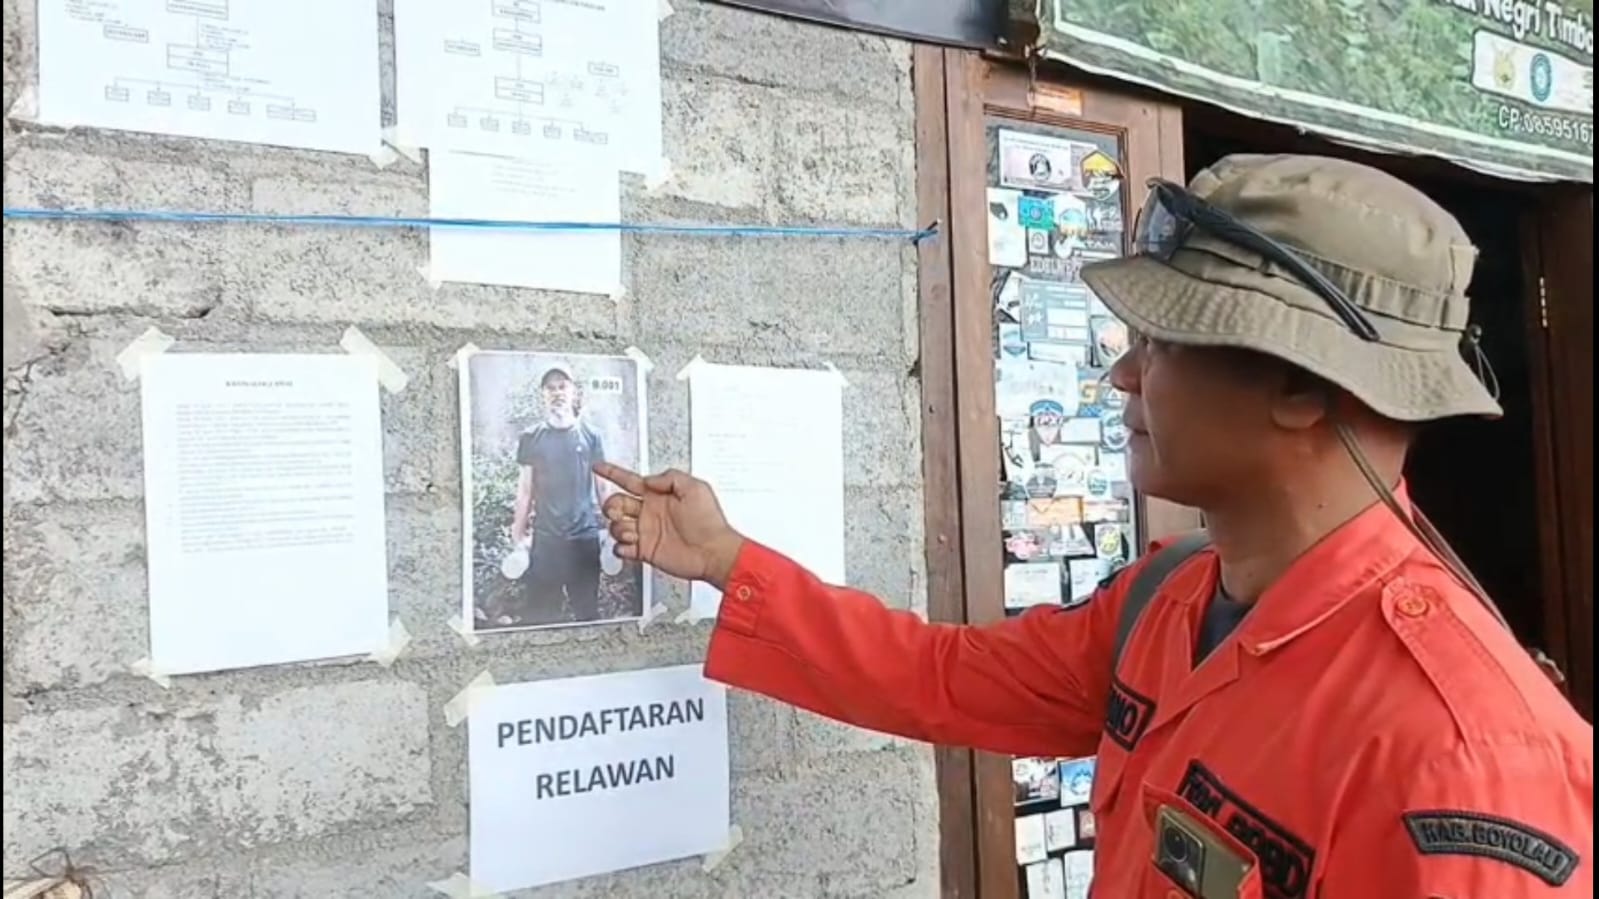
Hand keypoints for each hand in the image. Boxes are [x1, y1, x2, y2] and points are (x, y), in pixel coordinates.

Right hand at [593, 463, 743, 587]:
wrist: (713, 552)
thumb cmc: (710, 522)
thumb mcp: (696, 488)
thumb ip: (670, 478)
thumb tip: (649, 480)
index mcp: (658, 495)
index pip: (630, 481)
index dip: (612, 473)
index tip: (599, 468)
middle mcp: (650, 512)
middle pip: (617, 504)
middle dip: (611, 505)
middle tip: (617, 511)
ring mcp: (646, 532)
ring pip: (616, 526)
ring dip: (619, 528)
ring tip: (633, 532)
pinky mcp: (646, 551)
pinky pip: (622, 548)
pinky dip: (621, 547)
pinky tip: (631, 545)